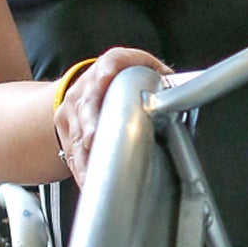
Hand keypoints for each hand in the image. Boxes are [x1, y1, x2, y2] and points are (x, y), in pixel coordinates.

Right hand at [53, 46, 167, 182]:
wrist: (85, 86)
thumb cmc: (119, 79)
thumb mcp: (141, 67)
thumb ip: (160, 75)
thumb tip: (180, 89)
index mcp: (111, 67)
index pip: (111, 62)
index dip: (109, 69)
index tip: (106, 76)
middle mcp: (89, 87)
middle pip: (88, 105)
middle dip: (89, 123)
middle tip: (92, 138)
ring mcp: (75, 110)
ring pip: (77, 135)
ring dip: (85, 156)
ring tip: (93, 176)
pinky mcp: (67, 130)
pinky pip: (73, 154)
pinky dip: (81, 170)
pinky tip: (89, 184)